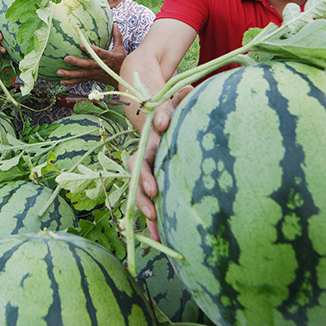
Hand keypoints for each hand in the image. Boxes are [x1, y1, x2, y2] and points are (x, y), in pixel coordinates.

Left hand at [58, 23, 125, 85]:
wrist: (123, 79)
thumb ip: (117, 36)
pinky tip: (62, 81)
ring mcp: (96, 73)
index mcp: (108, 58)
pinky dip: (72, 82)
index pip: (99, 53)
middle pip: (88, 65)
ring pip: (82, 74)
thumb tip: (115, 24)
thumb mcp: (121, 49)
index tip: (81, 45)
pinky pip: (81, 80)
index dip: (90, 50)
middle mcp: (101, 66)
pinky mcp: (92, 78)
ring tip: (59, 72)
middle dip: (77, 62)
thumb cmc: (121, 62)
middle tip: (66, 58)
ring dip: (70, 74)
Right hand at [129, 85, 193, 240]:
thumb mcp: (178, 106)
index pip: (146, 142)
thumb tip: (188, 89)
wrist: (164, 126)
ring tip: (154, 221)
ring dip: (143, 204)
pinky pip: (148, 204)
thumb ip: (181, 99)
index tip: (155, 165)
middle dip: (143, 181)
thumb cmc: (176, 117)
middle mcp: (145, 154)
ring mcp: (148, 171)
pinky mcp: (153, 187)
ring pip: (138, 189)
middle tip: (153, 193)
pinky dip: (151, 220)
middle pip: (137, 168)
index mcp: (151, 137)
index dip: (150, 145)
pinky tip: (158, 236)